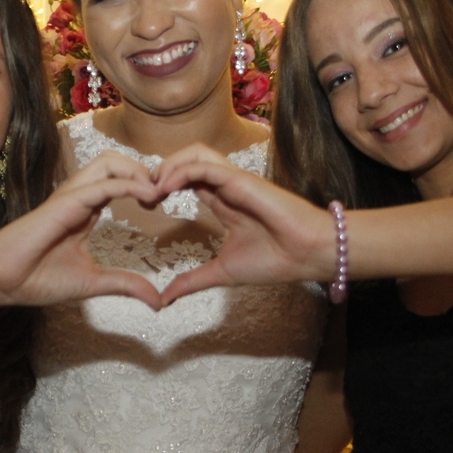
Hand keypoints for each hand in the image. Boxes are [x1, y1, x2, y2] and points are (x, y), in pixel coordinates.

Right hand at [0, 152, 164, 310]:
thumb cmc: (36, 279)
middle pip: (115, 160)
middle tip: (164, 193)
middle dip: (144, 169)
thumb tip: (157, 300)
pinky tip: (146, 196)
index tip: (165, 202)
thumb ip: (125, 285)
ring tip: (157, 192)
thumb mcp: (93, 283)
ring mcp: (69, 197)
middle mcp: (78, 196)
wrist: (1, 282)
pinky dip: (128, 184)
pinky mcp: (63, 203)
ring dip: (138, 171)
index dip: (144, 183)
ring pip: (108, 162)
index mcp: (84, 209)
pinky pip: (100, 185)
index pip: (118, 180)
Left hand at [153, 144, 338, 304]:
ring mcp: (234, 180)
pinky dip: (182, 170)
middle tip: (143, 193)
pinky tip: (166, 187)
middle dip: (160, 170)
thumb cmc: (275, 260)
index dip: (162, 185)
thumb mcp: (222, 272)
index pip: (187, 179)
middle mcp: (227, 185)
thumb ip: (192, 282)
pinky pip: (206, 164)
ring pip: (196, 153)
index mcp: (222, 201)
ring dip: (169, 165)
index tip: (145, 204)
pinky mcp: (241, 179)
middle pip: (187, 159)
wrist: (309, 255)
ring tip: (153, 187)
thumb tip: (165, 299)